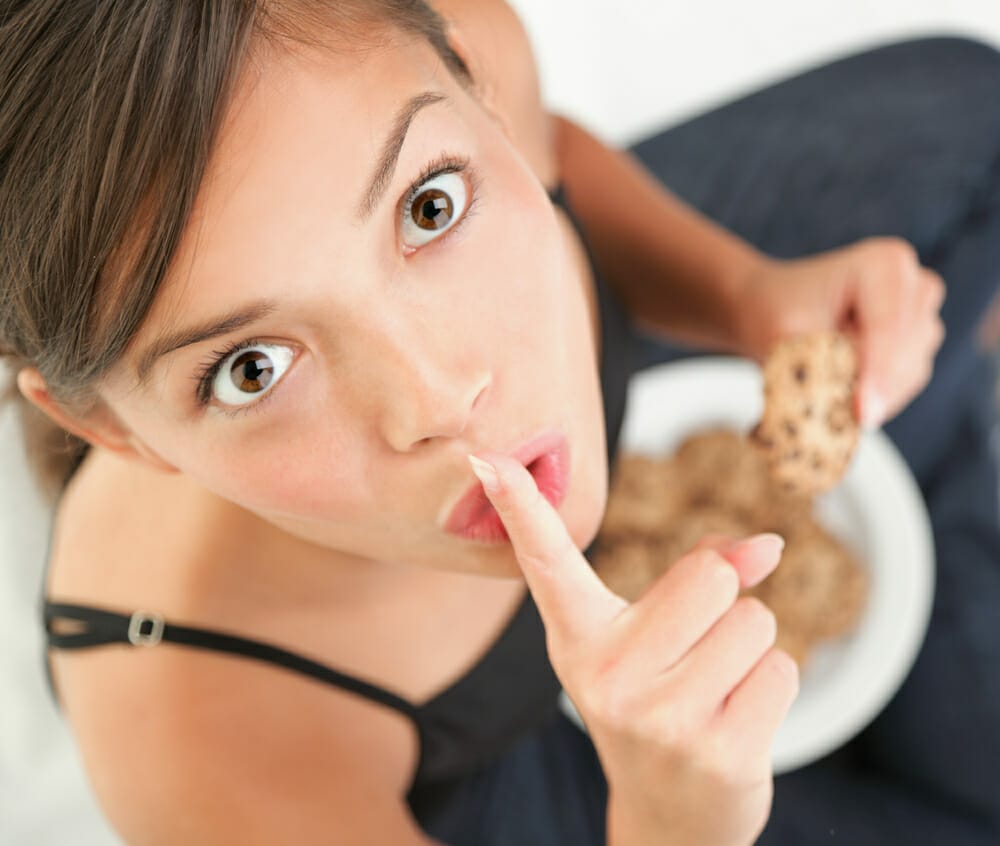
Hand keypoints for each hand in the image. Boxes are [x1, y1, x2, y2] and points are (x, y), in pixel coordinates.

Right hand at [468, 454, 798, 845]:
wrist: (670, 817)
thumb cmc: (658, 702)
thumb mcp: (653, 638)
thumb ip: (698, 574)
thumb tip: (769, 545)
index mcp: (580, 637)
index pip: (546, 560)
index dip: (519, 506)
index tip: (484, 457)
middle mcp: (606, 676)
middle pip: (711, 576)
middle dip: (726, 602)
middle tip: (697, 653)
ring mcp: (658, 719)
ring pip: (755, 621)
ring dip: (751, 648)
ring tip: (715, 690)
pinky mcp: (715, 753)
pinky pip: (780, 670)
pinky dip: (771, 686)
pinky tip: (735, 720)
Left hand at [737, 238, 945, 427]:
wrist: (772, 304)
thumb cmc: (776, 310)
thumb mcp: (785, 334)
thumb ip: (820, 367)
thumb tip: (847, 412)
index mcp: (883, 264)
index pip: (888, 327)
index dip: (877, 373)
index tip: (862, 414)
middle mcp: (913, 283)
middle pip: (907, 351)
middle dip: (874, 387)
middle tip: (833, 411)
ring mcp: (921, 313)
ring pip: (912, 371)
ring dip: (874, 394)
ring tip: (827, 390)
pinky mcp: (918, 342)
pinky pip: (907, 383)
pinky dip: (877, 397)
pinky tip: (844, 396)